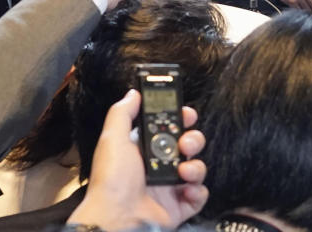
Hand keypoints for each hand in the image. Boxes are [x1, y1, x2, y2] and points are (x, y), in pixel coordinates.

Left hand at [67, 90, 207, 230]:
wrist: (117, 218)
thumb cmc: (112, 180)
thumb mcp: (112, 139)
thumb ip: (123, 113)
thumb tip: (133, 93)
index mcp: (144, 149)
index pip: (169, 128)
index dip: (181, 119)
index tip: (187, 114)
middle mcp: (159, 166)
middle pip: (188, 145)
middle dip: (193, 140)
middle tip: (185, 144)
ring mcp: (171, 187)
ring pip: (197, 168)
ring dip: (196, 166)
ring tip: (184, 172)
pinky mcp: (179, 206)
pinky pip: (200, 195)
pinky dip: (198, 192)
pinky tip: (187, 190)